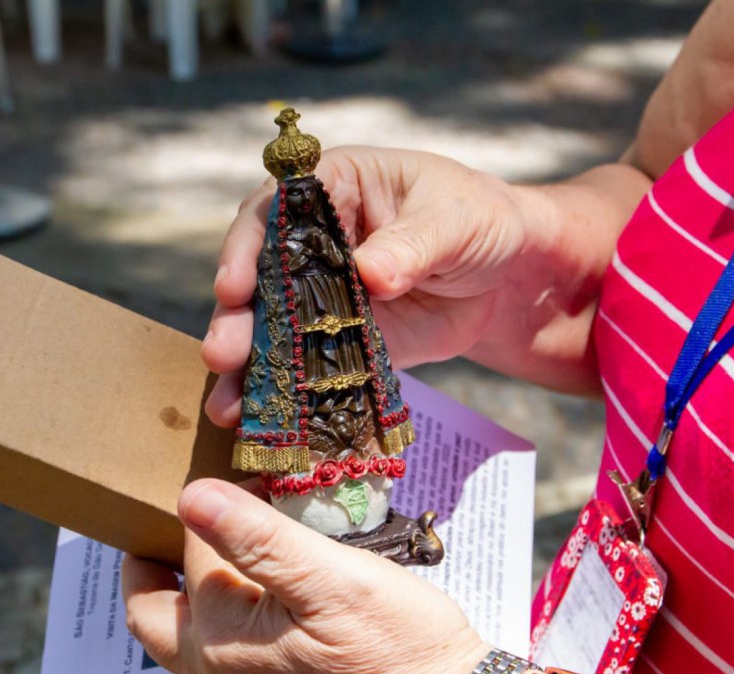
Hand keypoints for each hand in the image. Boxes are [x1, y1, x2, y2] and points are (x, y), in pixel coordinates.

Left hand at [122, 479, 488, 673]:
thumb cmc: (400, 648)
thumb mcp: (330, 578)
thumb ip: (256, 537)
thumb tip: (188, 495)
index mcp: (220, 638)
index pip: (191, 550)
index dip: (214, 503)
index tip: (246, 472)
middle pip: (151, 612)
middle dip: (148, 564)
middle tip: (164, 520)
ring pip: (184, 638)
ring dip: (184, 593)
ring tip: (215, 549)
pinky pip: (221, 661)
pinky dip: (220, 622)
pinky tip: (260, 599)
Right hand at [201, 145, 594, 427]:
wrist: (511, 271)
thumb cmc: (479, 218)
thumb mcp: (453, 220)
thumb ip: (411, 245)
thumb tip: (370, 274)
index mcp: (331, 189)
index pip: (274, 214)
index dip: (247, 250)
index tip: (233, 289)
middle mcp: (313, 243)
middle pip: (260, 278)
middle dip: (238, 320)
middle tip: (222, 355)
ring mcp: (322, 296)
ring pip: (275, 330)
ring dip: (249, 368)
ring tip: (227, 405)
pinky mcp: (344, 343)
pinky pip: (312, 368)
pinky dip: (290, 396)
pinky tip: (267, 425)